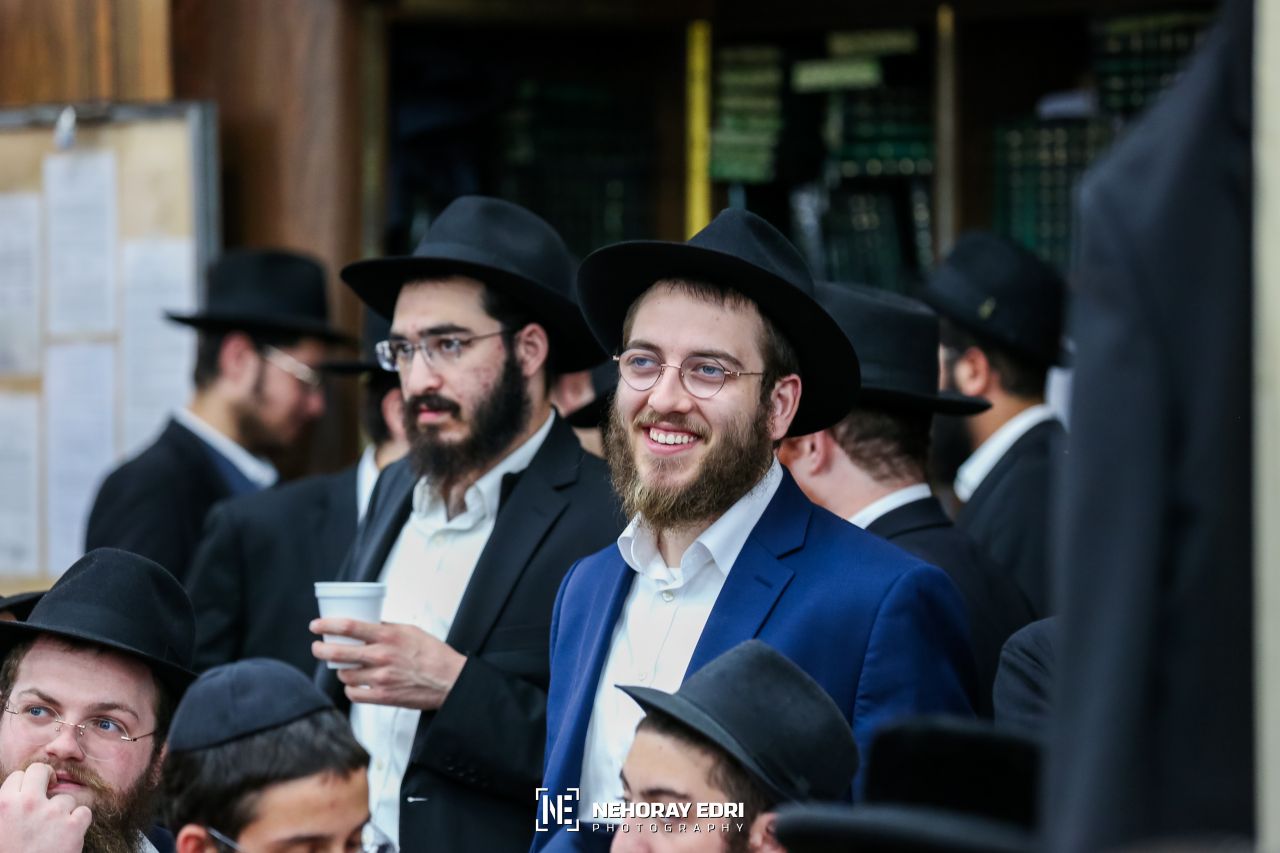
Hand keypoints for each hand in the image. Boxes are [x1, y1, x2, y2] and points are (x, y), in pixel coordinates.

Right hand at [0, 763, 90, 852]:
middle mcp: (27, 803)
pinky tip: (67, 836)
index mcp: (3, 804)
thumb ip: (6, 809)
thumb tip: (14, 796)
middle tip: (48, 792)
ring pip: (66, 798)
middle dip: (46, 779)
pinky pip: (84, 812)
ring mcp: (52, 813)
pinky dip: (79, 823)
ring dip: (62, 811)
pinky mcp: (73, 826)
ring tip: (52, 832)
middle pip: (42, 771)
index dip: (25, 785)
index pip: (19, 776)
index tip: (30, 794)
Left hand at [311, 618, 466, 710]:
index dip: (327, 625)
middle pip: (338, 652)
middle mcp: (381, 656)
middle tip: (317, 647)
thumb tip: (367, 625)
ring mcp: (380, 678)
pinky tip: (354, 684)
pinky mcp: (383, 697)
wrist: (450, 680)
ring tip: (344, 667)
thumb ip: (387, 628)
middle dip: (321, 649)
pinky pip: (354, 694)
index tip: (316, 625)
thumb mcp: (411, 631)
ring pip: (344, 675)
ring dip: (340, 670)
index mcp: (388, 636)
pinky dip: (350, 689)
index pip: (349, 627)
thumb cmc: (434, 654)